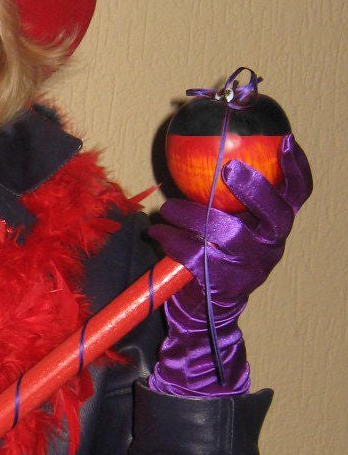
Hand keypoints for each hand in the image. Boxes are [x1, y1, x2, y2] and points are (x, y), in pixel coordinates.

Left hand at [148, 135, 311, 395]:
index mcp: (274, 227)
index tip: (285, 141)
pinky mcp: (221, 283)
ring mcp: (248, 267)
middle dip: (255, 188)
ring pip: (226, 232)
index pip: (298, 195)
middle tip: (229, 168)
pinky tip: (156, 230)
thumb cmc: (215, 255)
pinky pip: (194, 253)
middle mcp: (270, 246)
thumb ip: (226, 198)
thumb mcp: (229, 226)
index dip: (297, 169)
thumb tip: (206, 149)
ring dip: (191, 214)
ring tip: (167, 207)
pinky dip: (171, 238)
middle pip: (276, 215)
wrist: (206, 312)